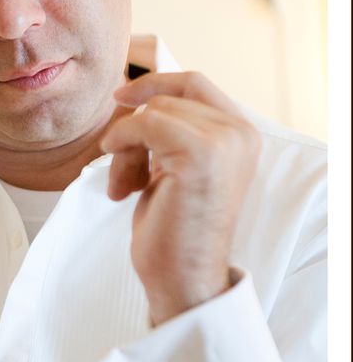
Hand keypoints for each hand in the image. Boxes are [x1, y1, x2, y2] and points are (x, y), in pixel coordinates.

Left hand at [101, 71, 260, 323]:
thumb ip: (173, 131)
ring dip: (125, 148)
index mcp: (241, 134)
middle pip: (167, 98)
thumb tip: (135, 96)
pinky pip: (142, 124)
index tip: (120, 99)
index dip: (153, 83)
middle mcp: (240, 133)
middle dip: (133, 130)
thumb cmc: (174, 230)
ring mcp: (224, 142)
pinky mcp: (200, 154)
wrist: (183, 279)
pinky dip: (120, 146)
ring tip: (126, 187)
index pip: (194, 82)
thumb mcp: (175, 167)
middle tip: (122, 171)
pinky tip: (121, 186)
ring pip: (152, 112)